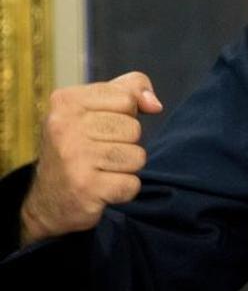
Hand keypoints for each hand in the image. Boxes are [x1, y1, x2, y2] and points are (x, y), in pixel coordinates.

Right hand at [20, 72, 163, 246]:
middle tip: (99, 154)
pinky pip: (132, 184)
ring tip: (101, 170)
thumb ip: (130, 90)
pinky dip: (123, 190)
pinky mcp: (85, 188)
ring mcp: (73, 158)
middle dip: (126, 144)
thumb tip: (155, 104)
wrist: (49, 200)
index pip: (127, 98)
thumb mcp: (97, 107)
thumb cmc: (81, 146)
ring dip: (126, 168)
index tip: (101, 128)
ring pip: (137, 157)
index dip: (125, 115)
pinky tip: (101, 189)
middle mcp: (64, 127)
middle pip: (134, 129)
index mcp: (66, 101)